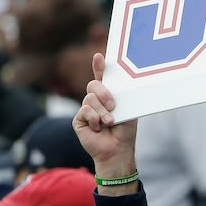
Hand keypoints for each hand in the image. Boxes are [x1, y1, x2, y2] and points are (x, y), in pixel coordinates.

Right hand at [73, 53, 138, 182]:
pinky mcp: (79, 120)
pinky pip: (84, 111)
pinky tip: (98, 127)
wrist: (118, 149)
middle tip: (113, 105)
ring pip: (89, 98)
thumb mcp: (127, 109)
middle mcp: (96, 100)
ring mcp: (86, 109)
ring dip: (102, 111)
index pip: (102, 77)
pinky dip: (94, 118)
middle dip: (104, 92)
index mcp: (109, 95)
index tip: (98, 56)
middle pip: (93, 84)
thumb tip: (111, 85)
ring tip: (110, 122)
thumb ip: (119, 95)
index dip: (99, 66)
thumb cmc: (125, 131)